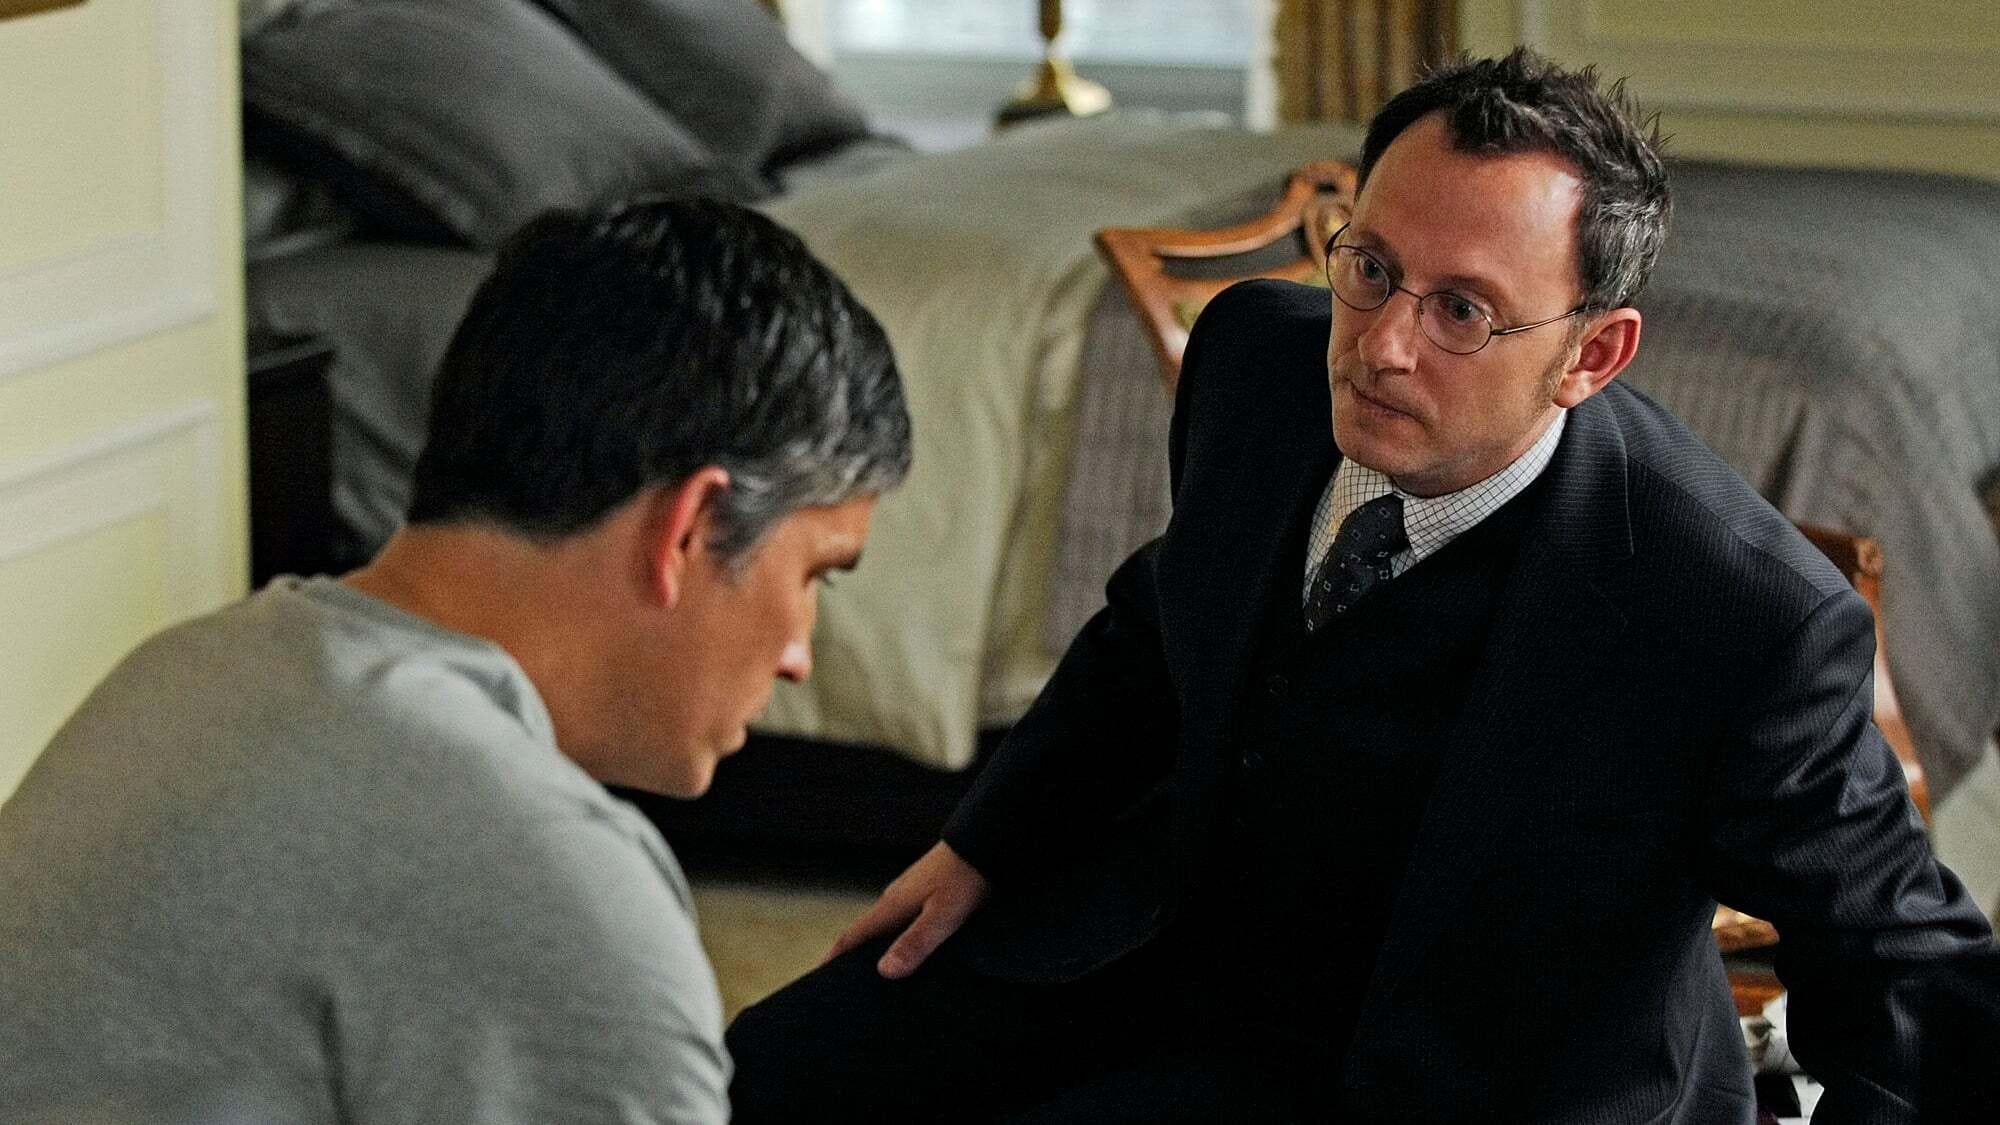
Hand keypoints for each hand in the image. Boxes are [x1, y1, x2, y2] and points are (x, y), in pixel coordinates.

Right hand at [826, 841, 988, 978]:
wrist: (984, 841)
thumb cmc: (964, 876)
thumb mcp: (943, 915)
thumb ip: (915, 942)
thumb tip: (884, 971)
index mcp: (892, 905)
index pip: (854, 935)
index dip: (836, 956)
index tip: (819, 974)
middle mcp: (895, 898)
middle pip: (866, 931)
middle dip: (853, 954)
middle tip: (845, 982)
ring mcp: (910, 893)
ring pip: (886, 925)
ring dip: (877, 945)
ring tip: (877, 969)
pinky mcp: (926, 890)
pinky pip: (903, 919)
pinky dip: (897, 935)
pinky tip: (910, 946)